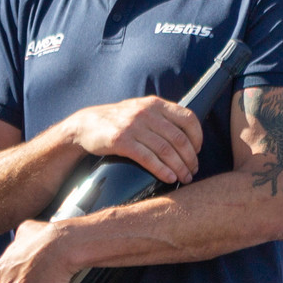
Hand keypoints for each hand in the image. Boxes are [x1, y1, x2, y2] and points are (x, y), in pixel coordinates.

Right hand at [67, 96, 201, 184]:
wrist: (85, 125)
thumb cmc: (116, 120)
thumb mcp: (139, 110)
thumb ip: (160, 116)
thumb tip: (187, 134)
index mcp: (154, 104)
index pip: (188, 118)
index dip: (197, 137)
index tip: (197, 151)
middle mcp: (146, 113)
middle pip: (179, 139)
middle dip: (190, 159)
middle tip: (193, 171)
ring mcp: (133, 126)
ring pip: (166, 150)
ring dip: (179, 168)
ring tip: (184, 178)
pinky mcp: (122, 141)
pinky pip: (149, 158)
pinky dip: (162, 170)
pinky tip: (169, 178)